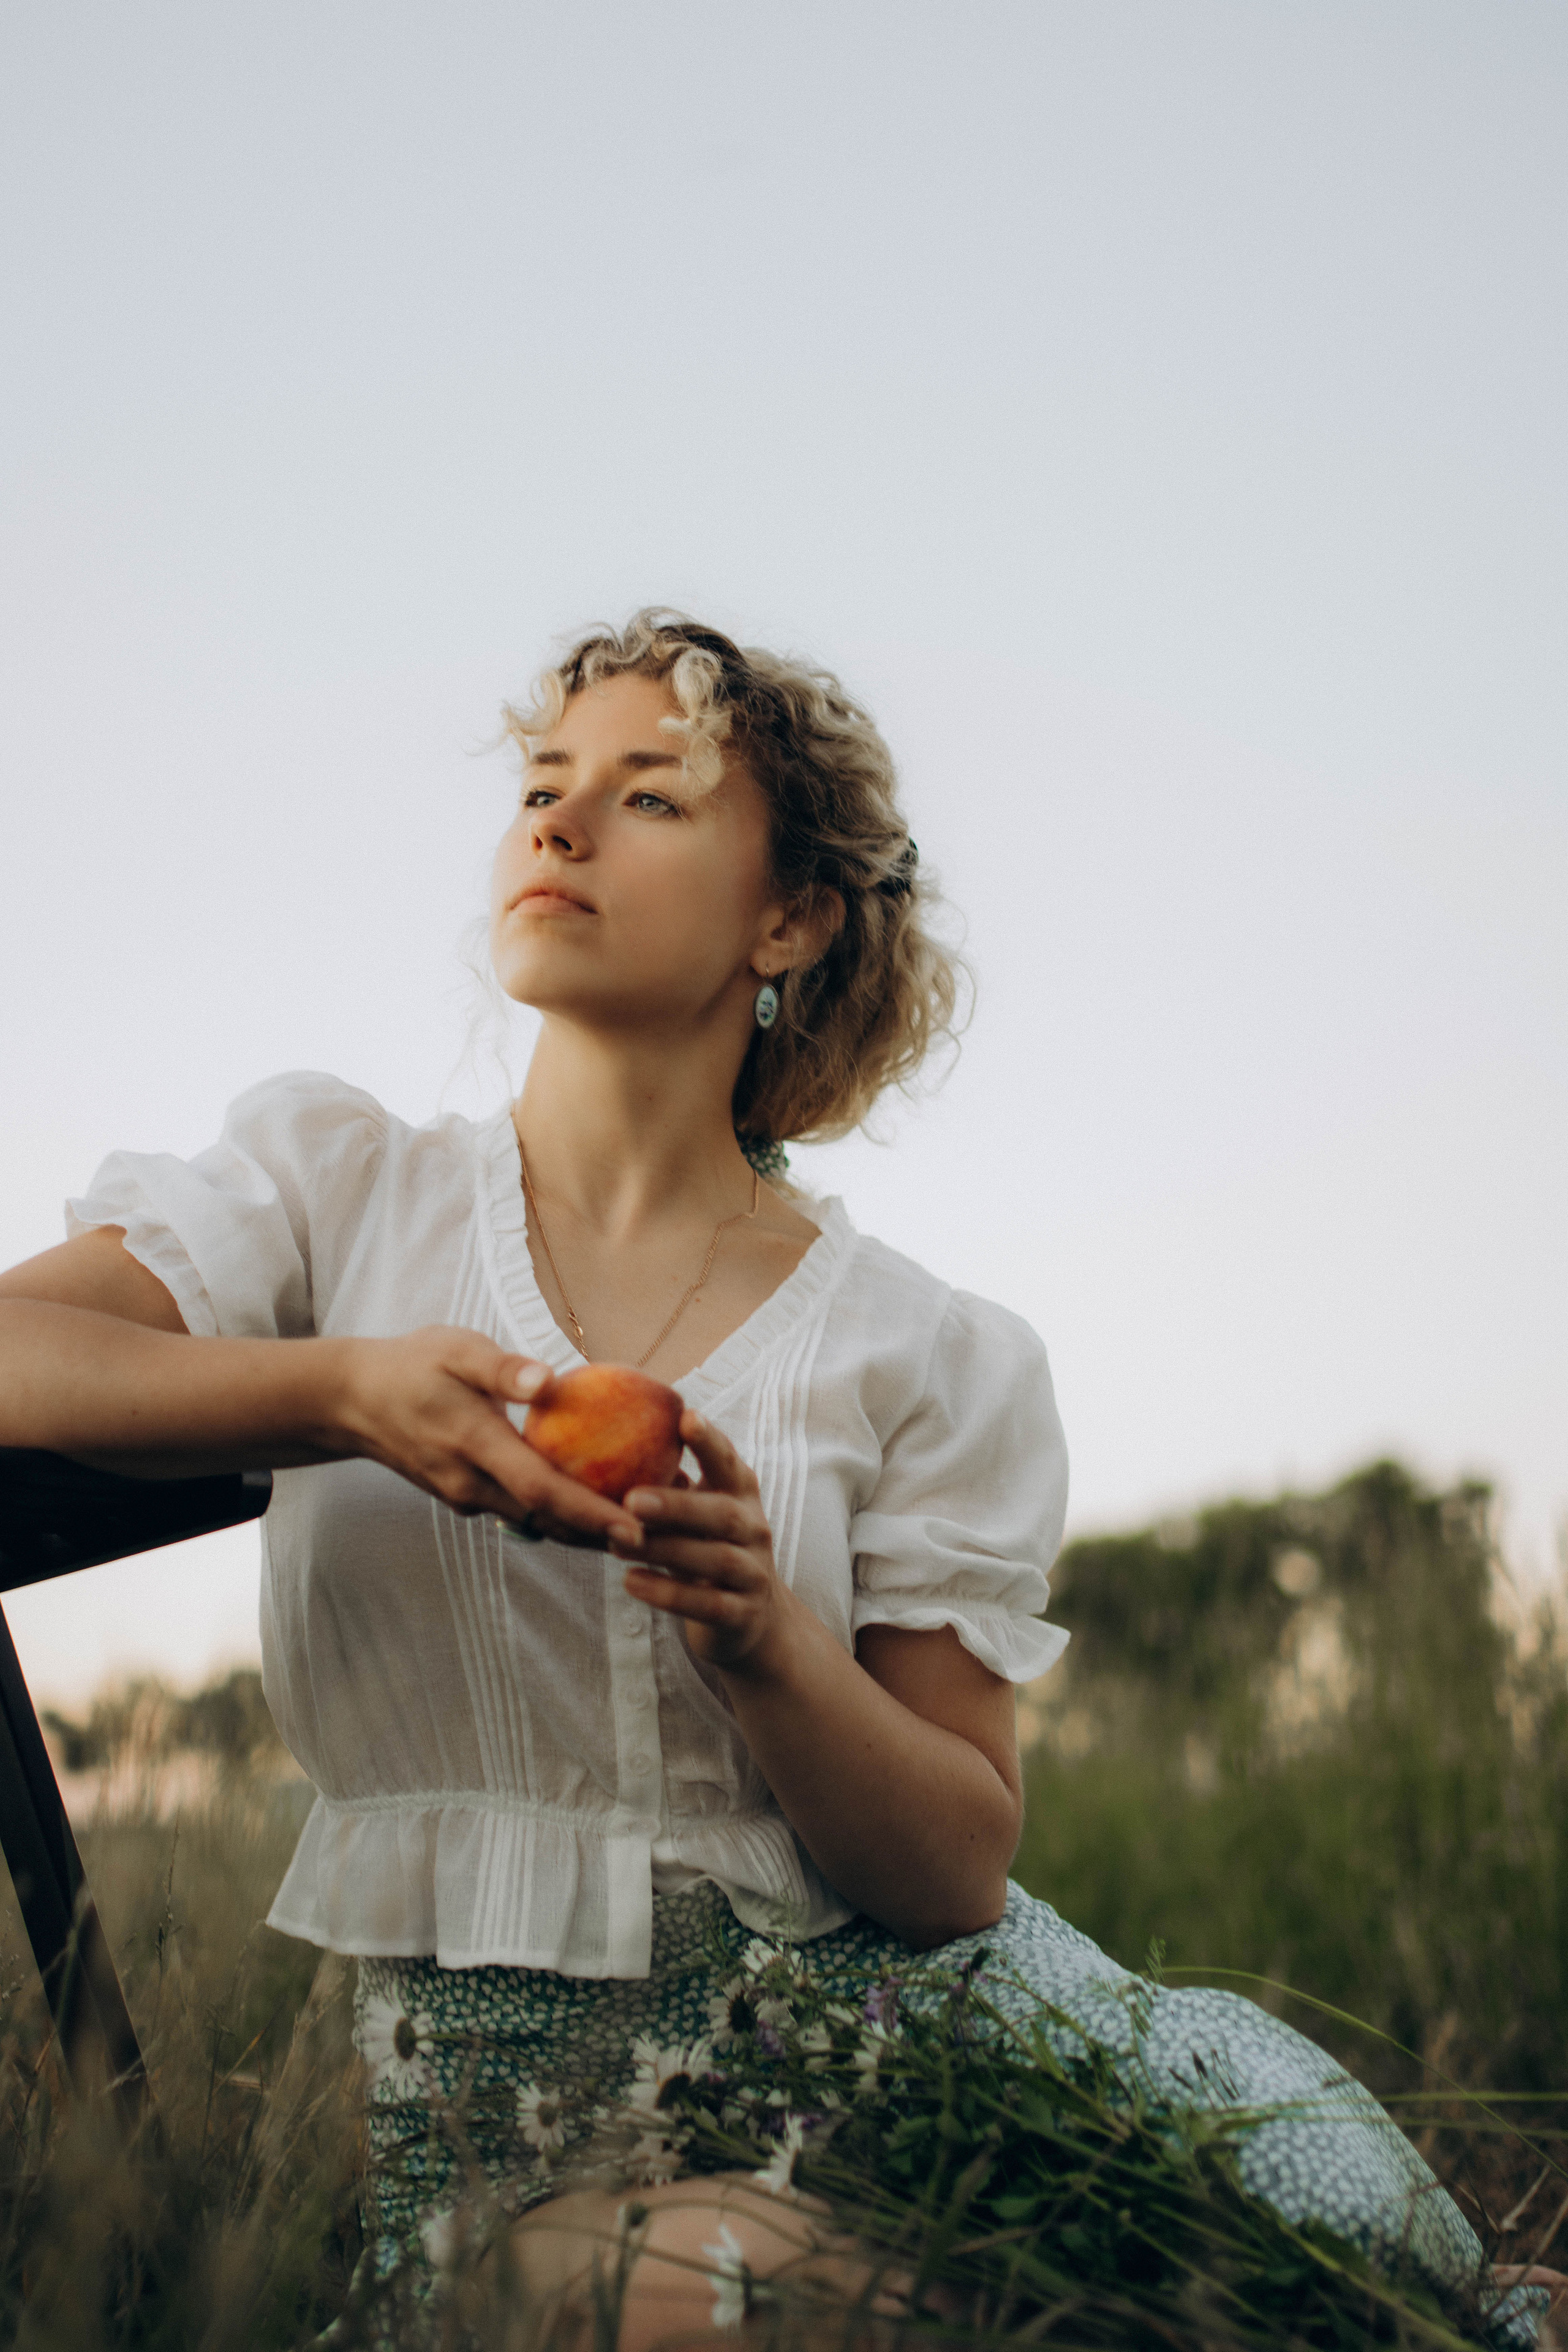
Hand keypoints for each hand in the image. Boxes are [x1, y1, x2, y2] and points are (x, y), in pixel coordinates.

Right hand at [330, 1327, 641, 1550]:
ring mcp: (465, 1496)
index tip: (638, 1529)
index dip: (592, 1513)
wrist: (352, 1401)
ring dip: (584, 1530)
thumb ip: (502, 1369)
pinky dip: (556, 1513)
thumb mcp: (456, 1350)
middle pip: (548, 1520)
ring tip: (641, 1529)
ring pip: (535, 1523)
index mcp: (475, 1445)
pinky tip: (591, 1502)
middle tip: (662, 1538)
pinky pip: (519, 1511)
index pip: (543, 1491)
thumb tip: (548, 1381)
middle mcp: (472, 1484)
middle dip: (602, 1534)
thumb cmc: (412, 1364)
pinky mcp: (463, 1497)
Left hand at [610, 1411, 793, 1671]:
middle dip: (677, 1505)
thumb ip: (672, 1486)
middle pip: (722, 1514)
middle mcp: (754, 1529)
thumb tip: (610, 1445)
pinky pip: (707, 1604)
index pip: (730, 1462)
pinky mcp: (742, 1614)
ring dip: (664, 1550)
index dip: (711, 1441)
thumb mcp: (698, 1514)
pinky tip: (631, 1582)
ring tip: (618, 1544)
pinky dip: (668, 1594)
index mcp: (741, 1495)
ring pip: (715, 1559)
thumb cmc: (708, 1550)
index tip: (685, 1417)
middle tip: (631, 1499)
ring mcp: (753, 1573)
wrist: (751, 1619)